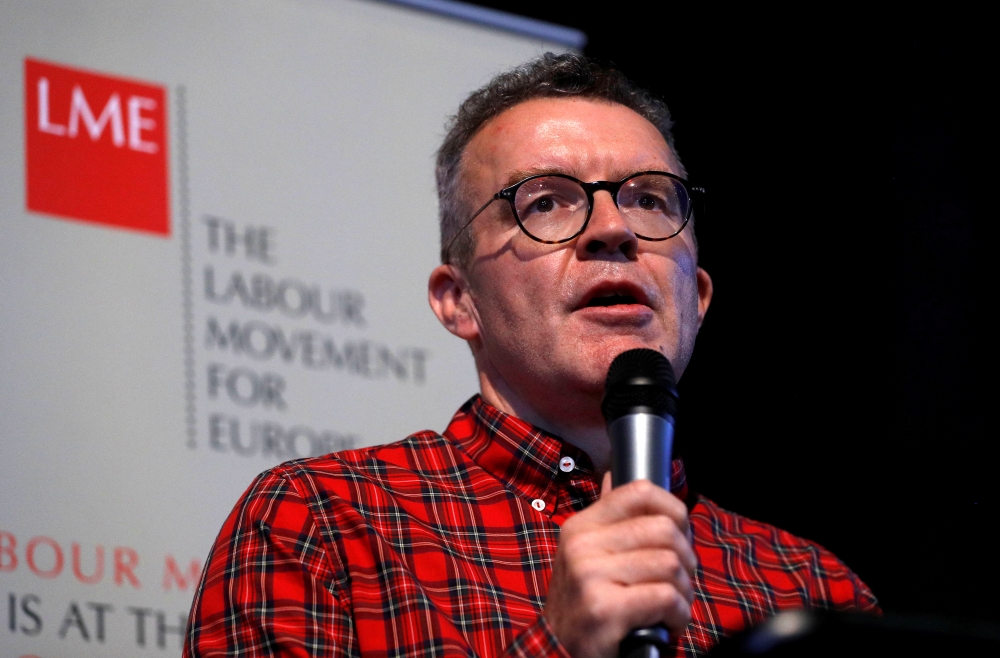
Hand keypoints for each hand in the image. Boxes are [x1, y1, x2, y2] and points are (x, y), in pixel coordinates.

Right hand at [543, 473, 695, 657]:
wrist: (559, 653)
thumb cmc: (585, 605)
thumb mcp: (586, 556)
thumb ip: (606, 520)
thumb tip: (612, 476)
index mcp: (581, 526)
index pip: (639, 491)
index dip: (673, 509)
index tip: (679, 534)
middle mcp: (581, 545)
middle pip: (664, 530)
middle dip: (685, 560)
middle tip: (677, 581)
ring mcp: (589, 575)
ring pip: (669, 564)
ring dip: (683, 592)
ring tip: (671, 606)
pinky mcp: (602, 608)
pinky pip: (665, 596)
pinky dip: (678, 614)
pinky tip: (667, 624)